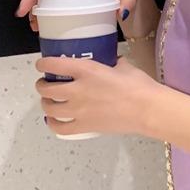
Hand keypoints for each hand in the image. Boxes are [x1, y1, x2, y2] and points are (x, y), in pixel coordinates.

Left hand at [35, 54, 160, 136]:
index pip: (55, 65)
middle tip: (45, 83)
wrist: (148, 110)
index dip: (43, 63)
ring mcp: (79, 110)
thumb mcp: (125, 66)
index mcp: (87, 71)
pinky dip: (53, 123)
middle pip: (47, 89)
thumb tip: (110, 61)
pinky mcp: (84, 126)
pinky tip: (54, 120)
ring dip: (45, 103)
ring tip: (49, 100)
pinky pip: (60, 128)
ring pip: (49, 108)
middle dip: (42, 85)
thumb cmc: (139, 85)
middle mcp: (77, 90)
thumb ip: (113, 62)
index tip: (42, 64)